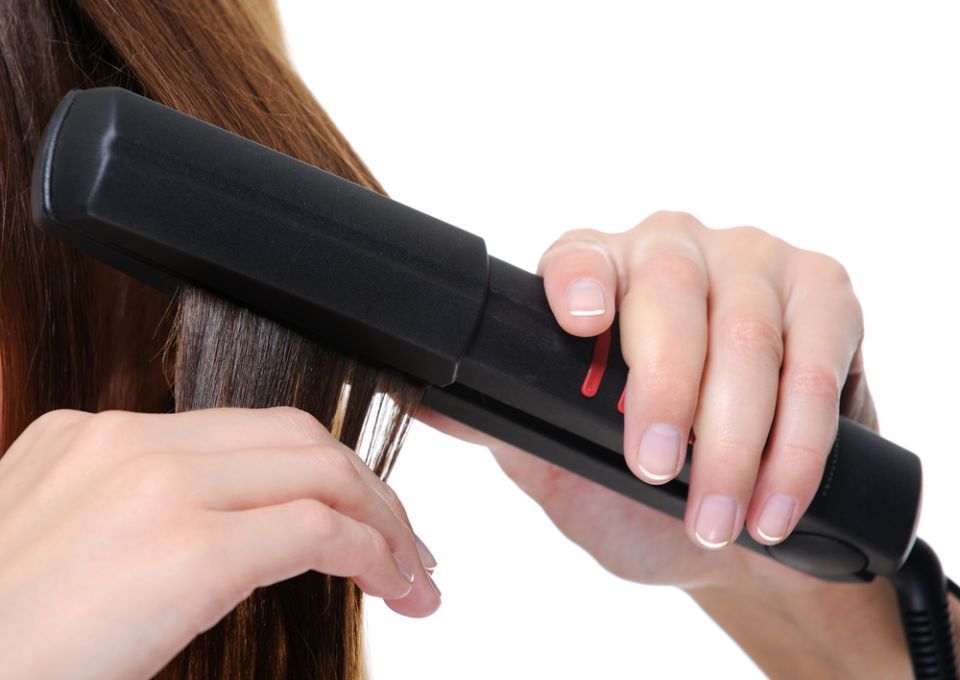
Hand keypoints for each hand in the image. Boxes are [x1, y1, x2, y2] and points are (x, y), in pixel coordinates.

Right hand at [0, 407, 439, 679]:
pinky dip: (372, 552)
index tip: (354, 514)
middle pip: (296, 437)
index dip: (318, 469)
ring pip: (320, 470)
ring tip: (413, 572)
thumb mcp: (55, 550)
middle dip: (367, 487)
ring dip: (383, 519)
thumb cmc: (9, 642)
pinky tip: (392, 586)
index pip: (245, 431)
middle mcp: (129, 444)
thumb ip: (129, 518)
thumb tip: (218, 534)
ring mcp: (158, 487)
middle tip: (404, 542)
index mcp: (93, 439)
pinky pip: (317, 529)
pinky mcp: (187, 549)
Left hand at [420, 210, 870, 591]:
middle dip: (666, 391)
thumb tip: (426, 402)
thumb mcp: (560, 460)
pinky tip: (775, 497)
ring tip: (718, 517)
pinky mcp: (826, 298)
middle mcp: (673, 251)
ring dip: (736, 437)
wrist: (733, 530)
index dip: (579, 281)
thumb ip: (504, 423)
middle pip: (670, 291)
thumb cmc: (636, 491)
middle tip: (655, 473)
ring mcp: (754, 265)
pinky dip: (799, 441)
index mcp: (599, 275)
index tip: (580, 322)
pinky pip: (817, 361)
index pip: (577, 255)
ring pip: (748, 332)